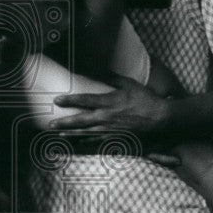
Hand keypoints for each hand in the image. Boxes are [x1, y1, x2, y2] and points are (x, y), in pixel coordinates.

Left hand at [50, 74, 169, 134]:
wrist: (161, 120)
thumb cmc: (147, 100)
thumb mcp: (130, 84)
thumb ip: (113, 78)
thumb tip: (100, 69)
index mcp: (109, 102)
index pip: (85, 100)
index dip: (69, 100)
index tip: (56, 100)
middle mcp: (107, 118)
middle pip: (81, 121)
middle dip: (64, 122)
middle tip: (51, 124)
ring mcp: (111, 132)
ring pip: (86, 134)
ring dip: (71, 135)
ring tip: (60, 135)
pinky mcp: (117, 141)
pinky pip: (98, 143)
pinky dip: (86, 144)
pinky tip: (78, 144)